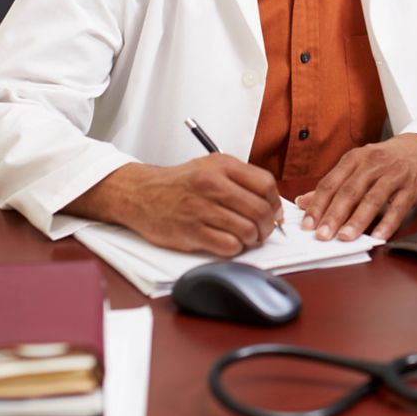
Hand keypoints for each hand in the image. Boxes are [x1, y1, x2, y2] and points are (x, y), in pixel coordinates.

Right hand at [64, 156, 280, 255]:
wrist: (141, 194)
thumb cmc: (180, 184)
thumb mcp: (211, 167)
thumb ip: (242, 181)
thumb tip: (273, 205)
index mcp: (221, 166)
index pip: (266, 185)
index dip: (275, 202)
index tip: (273, 211)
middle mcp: (212, 185)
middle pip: (260, 211)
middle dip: (267, 226)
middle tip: (262, 230)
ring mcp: (201, 209)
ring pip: (247, 231)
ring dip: (251, 239)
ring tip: (244, 237)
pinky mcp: (191, 232)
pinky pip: (229, 247)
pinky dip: (235, 249)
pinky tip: (228, 243)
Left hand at [295, 134, 416, 241]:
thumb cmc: (386, 159)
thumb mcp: (357, 165)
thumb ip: (332, 185)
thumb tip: (303, 202)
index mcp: (354, 159)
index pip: (331, 183)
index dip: (317, 205)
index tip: (307, 224)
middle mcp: (372, 165)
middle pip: (349, 192)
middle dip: (334, 215)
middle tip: (322, 235)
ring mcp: (393, 175)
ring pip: (372, 199)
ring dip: (357, 220)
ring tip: (345, 237)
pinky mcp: (411, 188)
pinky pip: (398, 207)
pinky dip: (387, 223)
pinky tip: (378, 236)